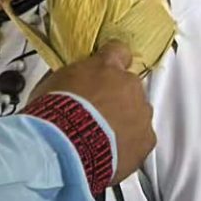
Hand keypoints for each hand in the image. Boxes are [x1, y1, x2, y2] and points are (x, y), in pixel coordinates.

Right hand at [31, 41, 155, 184]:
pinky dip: (130, 143)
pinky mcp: (147, 139)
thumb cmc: (55, 114)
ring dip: (125, 120)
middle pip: (130, 85)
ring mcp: (141, 112)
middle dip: (117, 95)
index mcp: (106, 66)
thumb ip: (72, 76)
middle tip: (95, 111)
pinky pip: (142, 138)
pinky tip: (111, 150)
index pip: (118, 50)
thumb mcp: (53, 82)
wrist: (65, 149)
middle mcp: (129, 85)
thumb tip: (70, 80)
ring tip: (101, 135)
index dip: (111, 61)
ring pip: (139, 112)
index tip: (106, 70)